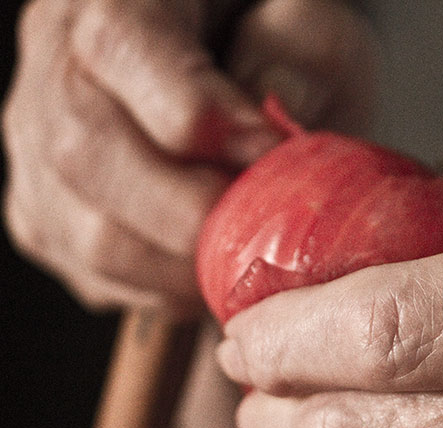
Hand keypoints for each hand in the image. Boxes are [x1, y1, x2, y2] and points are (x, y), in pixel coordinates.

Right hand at [2, 0, 373, 313]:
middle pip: (84, 151)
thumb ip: (298, 53)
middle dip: (189, 210)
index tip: (268, 149)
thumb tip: (267, 127)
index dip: (193, 108)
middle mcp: (52, 65)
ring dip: (185, 264)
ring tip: (251, 251)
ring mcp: (35, 148)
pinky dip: (171, 290)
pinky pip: (97, 277)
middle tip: (265, 228)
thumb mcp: (310, 24)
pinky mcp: (46, 217)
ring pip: (88, 233)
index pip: (121, 43)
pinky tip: (217, 266)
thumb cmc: (281, 48)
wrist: (246, 84)